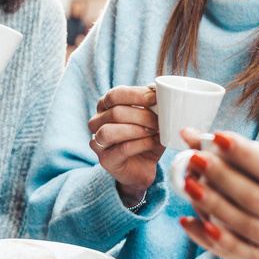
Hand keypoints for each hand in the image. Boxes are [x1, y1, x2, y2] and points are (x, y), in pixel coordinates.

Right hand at [89, 85, 162, 205]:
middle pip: (115, 113)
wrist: (144, 167)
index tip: (155, 98)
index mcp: (105, 105)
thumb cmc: (146, 137)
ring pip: (111, 131)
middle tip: (159, 120)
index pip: (115, 95)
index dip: (136, 95)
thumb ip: (153, 105)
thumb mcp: (151, 118)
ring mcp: (97, 141)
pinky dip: (141, 143)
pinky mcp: (105, 160)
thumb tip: (161, 92)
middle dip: (142, 115)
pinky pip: (122, 148)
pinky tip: (154, 141)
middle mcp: (97, 122)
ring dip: (137, 130)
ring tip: (155, 131)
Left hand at [180, 98, 258, 258]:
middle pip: (255, 198)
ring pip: (245, 227)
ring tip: (187, 183)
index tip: (219, 136)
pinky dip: (216, 242)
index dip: (247, 155)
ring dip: (212, 205)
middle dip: (220, 176)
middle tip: (192, 155)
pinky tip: (192, 224)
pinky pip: (245, 257)